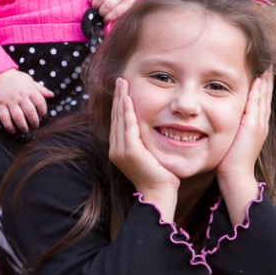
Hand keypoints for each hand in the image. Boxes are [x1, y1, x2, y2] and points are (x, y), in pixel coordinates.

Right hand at [0, 69, 53, 133]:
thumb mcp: (30, 81)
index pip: (40, 102)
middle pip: (30, 112)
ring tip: (25, 130)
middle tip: (35, 126)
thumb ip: (41, 89)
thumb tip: (52, 96)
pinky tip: (13, 130)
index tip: (42, 115)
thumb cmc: (17, 80)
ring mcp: (9, 101)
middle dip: (34, 122)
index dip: (43, 111)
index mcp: (29, 90)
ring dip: (23, 126)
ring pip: (18, 117)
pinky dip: (9, 126)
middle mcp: (20, 96)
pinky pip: (4, 118)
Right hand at [109, 78, 178, 221]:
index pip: (118, 121)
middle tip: (120, 79)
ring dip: (120, 99)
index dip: (119, 103)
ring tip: (122, 83)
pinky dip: (127, 112)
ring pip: (120, 119)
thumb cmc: (160, 176)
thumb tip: (152, 127)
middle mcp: (116, 149)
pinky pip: (127, 127)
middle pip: (116, 117)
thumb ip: (146, 141)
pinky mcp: (129, 151)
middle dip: (117, 96)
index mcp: (119, 149)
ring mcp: (120, 151)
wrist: (160, 195)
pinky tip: (127, 99)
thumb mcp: (150, 154)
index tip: (122, 88)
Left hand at [216, 65, 272, 224]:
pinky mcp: (253, 126)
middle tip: (268, 63)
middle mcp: (260, 123)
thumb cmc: (228, 160)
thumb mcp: (230, 138)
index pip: (260, 100)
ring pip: (264, 97)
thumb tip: (218, 118)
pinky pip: (258, 103)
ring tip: (267, 66)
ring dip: (265, 81)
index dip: (262, 86)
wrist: (235, 175)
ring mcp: (259, 124)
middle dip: (267, 79)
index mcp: (255, 125)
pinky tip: (258, 78)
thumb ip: (228, 127)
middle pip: (266, 96)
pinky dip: (260, 90)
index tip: (262, 71)